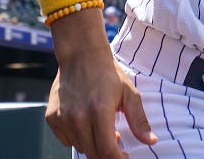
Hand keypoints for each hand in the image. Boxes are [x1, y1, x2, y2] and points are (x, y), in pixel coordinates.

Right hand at [45, 13, 156, 157]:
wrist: (82, 55)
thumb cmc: (109, 74)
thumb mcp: (130, 94)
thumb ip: (139, 120)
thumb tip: (152, 141)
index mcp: (99, 111)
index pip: (107, 150)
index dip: (118, 158)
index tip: (125, 156)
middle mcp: (78, 117)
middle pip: (93, 153)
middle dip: (107, 154)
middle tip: (117, 143)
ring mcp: (62, 118)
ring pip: (80, 147)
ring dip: (93, 145)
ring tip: (103, 130)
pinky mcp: (51, 117)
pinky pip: (66, 140)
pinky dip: (78, 138)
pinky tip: (87, 125)